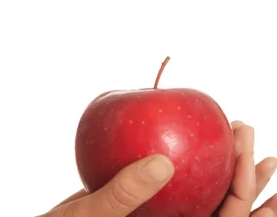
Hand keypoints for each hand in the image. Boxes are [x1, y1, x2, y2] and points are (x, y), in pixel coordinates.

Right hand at [41, 121, 276, 216]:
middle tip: (250, 135)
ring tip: (235, 137)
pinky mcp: (139, 201)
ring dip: (220, 166)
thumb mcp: (91, 215)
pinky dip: (177, 157)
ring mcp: (157, 214)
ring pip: (199, 192)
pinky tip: (177, 134)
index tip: (249, 148)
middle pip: (224, 207)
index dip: (245, 187)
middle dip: (244, 174)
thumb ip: (125, 194)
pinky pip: (165, 178)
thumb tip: (164, 162)